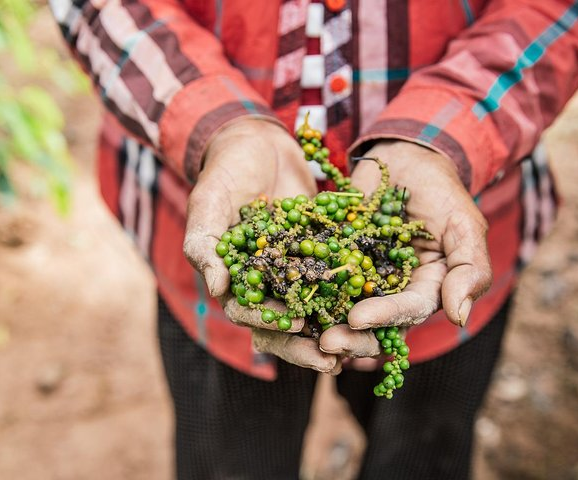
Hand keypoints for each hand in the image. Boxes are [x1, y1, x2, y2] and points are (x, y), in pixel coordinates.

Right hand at [183, 118, 341, 373]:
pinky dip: (349, 296)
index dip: (269, 324)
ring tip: (356, 348)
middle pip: (282, 323)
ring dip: (330, 329)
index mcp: (234, 277)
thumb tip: (217, 290)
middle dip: (304, 345)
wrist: (257, 141)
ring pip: (311, 309)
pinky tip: (372, 307)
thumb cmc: (224, 173)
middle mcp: (264, 280)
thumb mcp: (208, 205)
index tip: (296, 329)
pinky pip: (334, 279)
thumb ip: (206, 246)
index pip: (248, 313)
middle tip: (332, 360)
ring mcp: (292, 268)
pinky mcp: (318, 252)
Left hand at [319, 140, 491, 357]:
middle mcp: (390, 292)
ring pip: (340, 310)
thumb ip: (468, 269)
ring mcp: (359, 278)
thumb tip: (459, 317)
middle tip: (325, 342)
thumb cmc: (441, 191)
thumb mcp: (464, 225)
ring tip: (299, 329)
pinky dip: (299, 288)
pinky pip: (316, 277)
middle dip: (350, 336)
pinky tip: (278, 298)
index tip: (357, 318)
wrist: (405, 159)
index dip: (384, 317)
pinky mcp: (333, 260)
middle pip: (373, 325)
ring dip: (322, 322)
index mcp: (425, 291)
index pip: (407, 311)